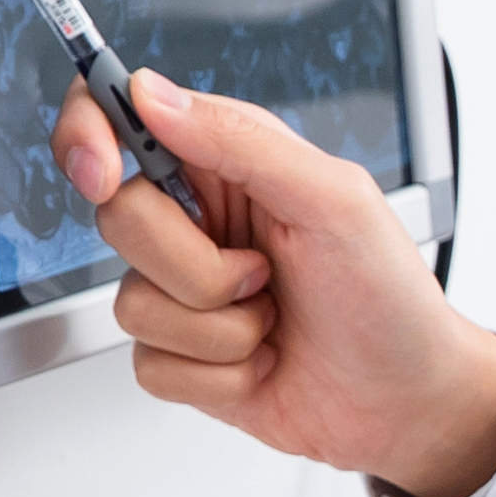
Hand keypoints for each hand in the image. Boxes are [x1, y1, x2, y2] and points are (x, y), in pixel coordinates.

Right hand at [55, 72, 495, 496]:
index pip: (120, 118)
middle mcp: (199, 220)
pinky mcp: (181, 355)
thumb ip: (242, 141)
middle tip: (263, 271)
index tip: (101, 173)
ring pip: (131, 302)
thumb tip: (152, 94)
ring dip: (221, 327)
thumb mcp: (336, 201)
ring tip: (277, 319)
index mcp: (231, 163)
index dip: (88, 136)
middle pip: (118, 219)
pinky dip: (220, 373)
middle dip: (196, 264)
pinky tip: (265, 362)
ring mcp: (185, 290)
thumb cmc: (391, 298)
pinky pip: (150, 364)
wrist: (408, 402)